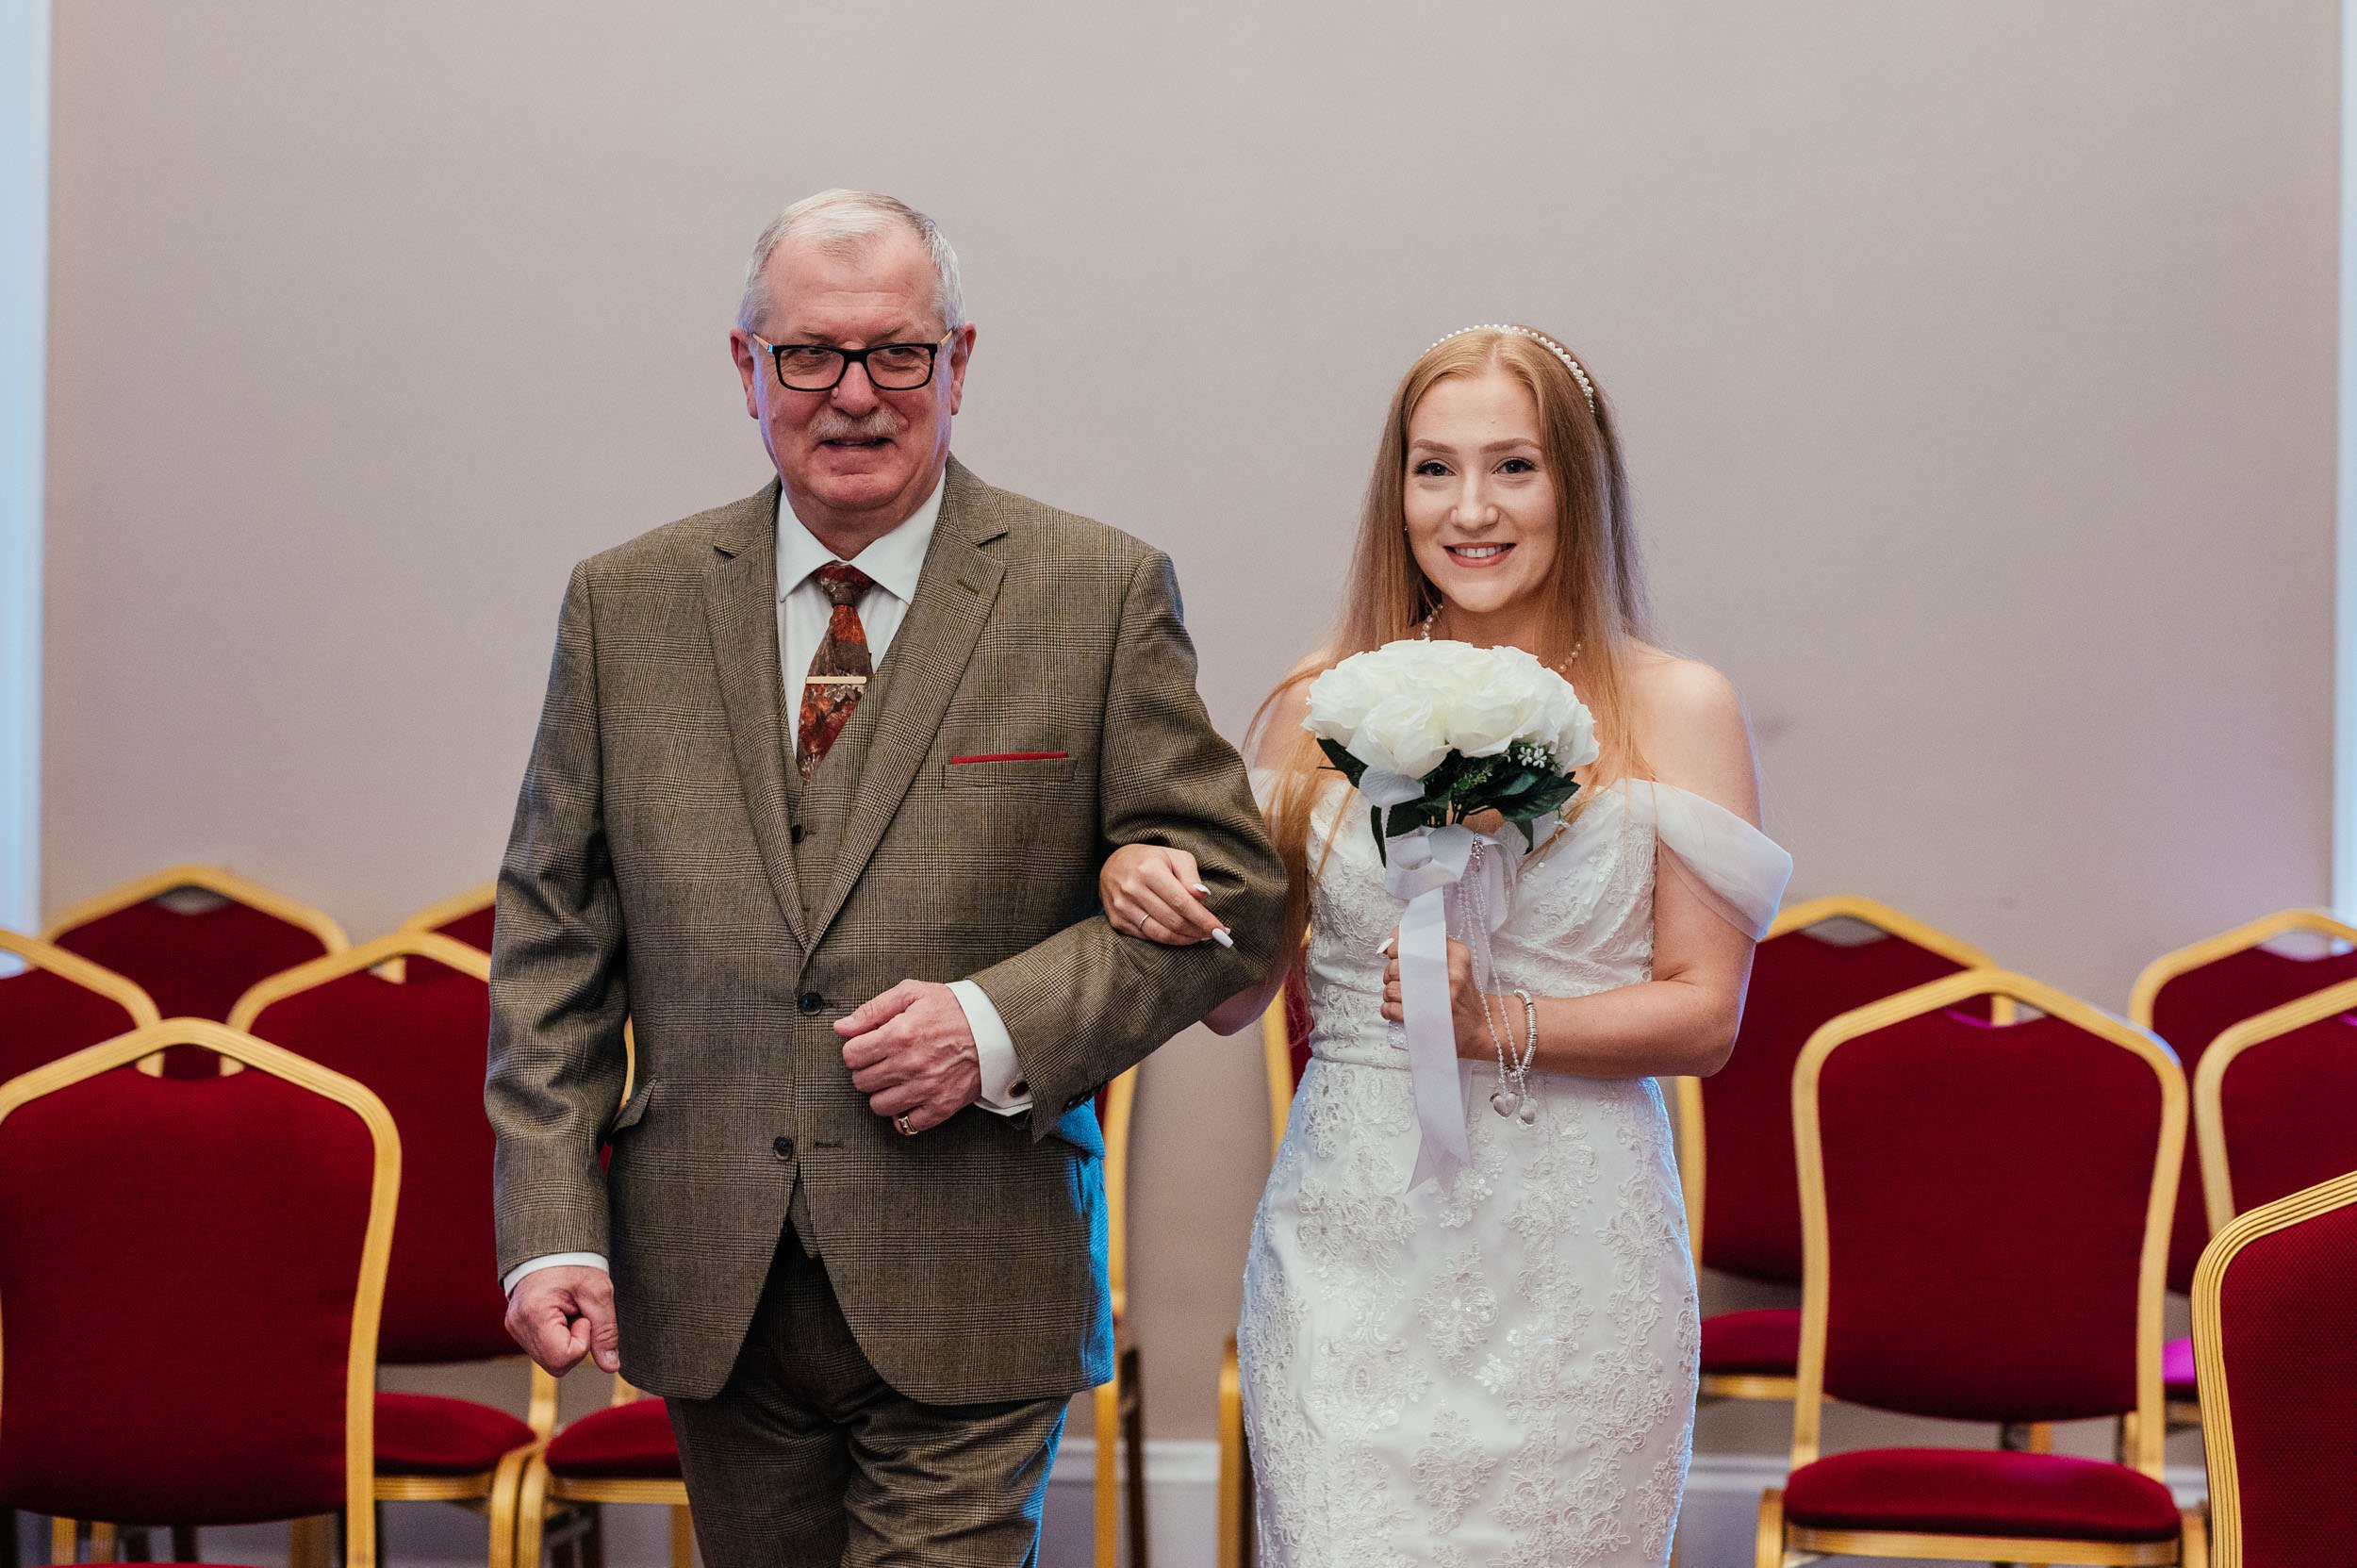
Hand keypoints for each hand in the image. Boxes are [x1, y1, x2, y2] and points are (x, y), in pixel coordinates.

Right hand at [506, 1264, 619, 1375]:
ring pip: (550, 1360)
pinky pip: (543, 1349)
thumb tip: (611, 1366)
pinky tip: (561, 1316)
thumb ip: (605, 1332)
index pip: (562, 1358)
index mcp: (533, 1314)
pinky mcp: (518, 1328)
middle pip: (556, 1365)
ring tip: (569, 1312)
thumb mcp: (598, 1293)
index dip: (582, 1342)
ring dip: (567, 1341)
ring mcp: (515, 1328)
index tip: (584, 1315)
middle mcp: (517, 1325)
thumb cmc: (575, 1263)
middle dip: (576, 1345)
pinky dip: (558, 1338)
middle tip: (579, 1314)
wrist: (552, 1246)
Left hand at [837, 980, 982, 1132]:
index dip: (856, 1050)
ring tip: (897, 1079)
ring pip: (879, 1106)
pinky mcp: (941, 1106)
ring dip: (883, 1093)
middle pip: (861, 1082)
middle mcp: (909, 1065)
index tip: (868, 1046)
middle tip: (883, 1061)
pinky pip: (907, 1124)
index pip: (851, 1056)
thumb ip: (872, 1009)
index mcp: (898, 1034)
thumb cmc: (953, 1008)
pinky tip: (911, 1097)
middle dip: (867, 1070)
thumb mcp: (912, 994)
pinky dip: (905, 1114)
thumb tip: (841, 1027)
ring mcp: (925, 1089)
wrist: (995, 1028)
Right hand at [1100, 843, 1231, 947]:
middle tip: (1213, 935)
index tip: (1220, 929)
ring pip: (1160, 934)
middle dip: (1197, 931)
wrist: (1113, 865)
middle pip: (1173, 921)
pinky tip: (1179, 936)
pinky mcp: (1117, 920)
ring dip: (1184, 939)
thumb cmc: (1150, 859)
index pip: (1182, 902)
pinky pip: (1146, 937)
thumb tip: (1203, 896)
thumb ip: (1191, 875)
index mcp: (1149, 871)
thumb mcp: (1174, 856)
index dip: (1203, 919)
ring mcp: (1122, 907)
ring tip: (1199, 937)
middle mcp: (1132, 889)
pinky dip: (1166, 940)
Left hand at [1381, 933, 1503, 1059]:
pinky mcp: (1426, 1019)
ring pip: (1392, 989)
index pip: (1413, 942)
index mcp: (1456, 955)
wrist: (1479, 1025)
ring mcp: (1438, 998)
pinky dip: (1389, 1009)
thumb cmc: (1461, 993)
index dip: (1396, 949)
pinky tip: (1399, 1009)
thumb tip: (1390, 944)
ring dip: (1390, 994)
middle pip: (1397, 967)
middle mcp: (1449, 974)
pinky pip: (1392, 1009)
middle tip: (1400, 979)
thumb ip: (1428, 948)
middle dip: (1391, 974)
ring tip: (1402, 996)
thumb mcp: (1455, 962)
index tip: (1395, 955)